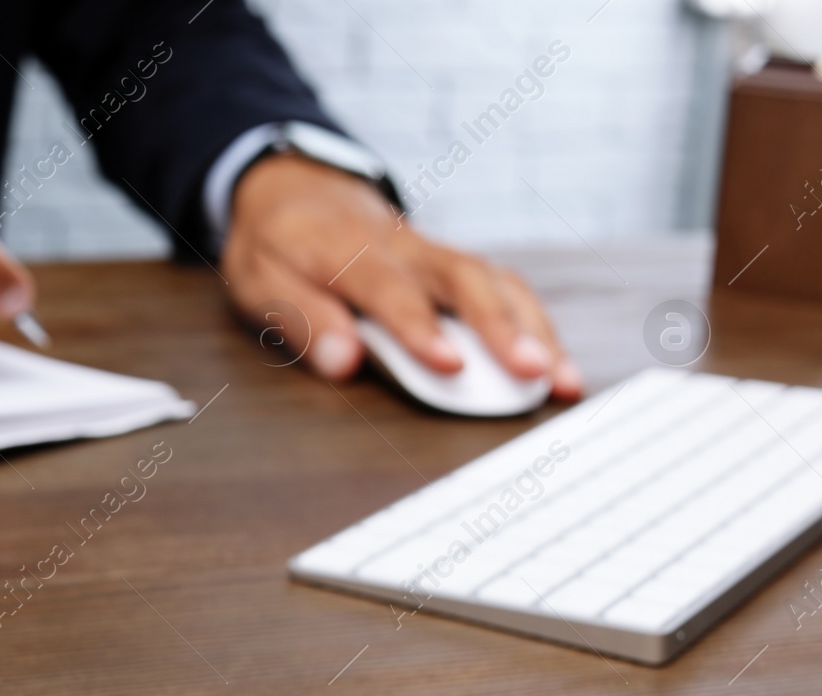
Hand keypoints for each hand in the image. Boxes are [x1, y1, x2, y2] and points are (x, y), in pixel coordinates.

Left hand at [221, 154, 582, 399]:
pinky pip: (501, 285)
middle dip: (503, 327)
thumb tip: (343, 362)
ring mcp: (434, 252)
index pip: (389, 288)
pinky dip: (533, 321)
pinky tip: (556, 360)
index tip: (452, 364)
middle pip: (462, 279)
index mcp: (344, 250)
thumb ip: (301, 319)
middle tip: (535, 373)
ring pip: (494, 280)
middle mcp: (402, 247)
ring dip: (533, 329)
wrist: (296, 190)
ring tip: (562, 379)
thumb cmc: (275, 246)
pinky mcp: (452, 263)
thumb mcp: (259, 281)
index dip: (420, 327)